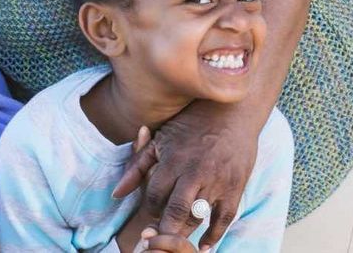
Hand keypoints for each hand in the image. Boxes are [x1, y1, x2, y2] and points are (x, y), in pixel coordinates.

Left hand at [112, 102, 258, 249]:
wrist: (231, 113)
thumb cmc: (190, 126)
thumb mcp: (159, 141)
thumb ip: (137, 167)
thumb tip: (116, 194)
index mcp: (174, 160)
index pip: (155, 196)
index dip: (149, 211)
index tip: (147, 220)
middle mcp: (195, 172)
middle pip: (175, 211)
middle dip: (164, 229)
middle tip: (157, 240)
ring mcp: (217, 181)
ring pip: (198, 217)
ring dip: (185, 232)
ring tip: (175, 242)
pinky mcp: (236, 186)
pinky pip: (224, 218)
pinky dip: (214, 235)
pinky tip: (204, 246)